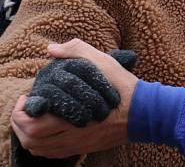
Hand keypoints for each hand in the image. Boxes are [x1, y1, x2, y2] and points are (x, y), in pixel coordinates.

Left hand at [11, 40, 137, 158]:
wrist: (145, 112)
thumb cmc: (123, 87)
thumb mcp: (103, 62)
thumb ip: (77, 51)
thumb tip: (52, 50)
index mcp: (72, 114)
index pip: (32, 124)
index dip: (21, 113)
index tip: (27, 98)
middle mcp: (72, 134)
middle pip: (31, 140)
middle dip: (21, 125)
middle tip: (27, 109)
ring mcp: (78, 144)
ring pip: (40, 150)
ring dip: (30, 137)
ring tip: (34, 120)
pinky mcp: (84, 148)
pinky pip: (54, 154)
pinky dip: (43, 146)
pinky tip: (48, 132)